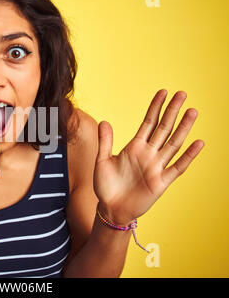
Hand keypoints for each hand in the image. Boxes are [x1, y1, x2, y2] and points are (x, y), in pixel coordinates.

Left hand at [94, 89, 204, 224]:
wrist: (111, 208)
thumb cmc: (106, 186)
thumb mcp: (102, 161)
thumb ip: (105, 142)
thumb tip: (104, 121)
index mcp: (134, 147)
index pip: (148, 122)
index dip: (156, 107)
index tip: (163, 92)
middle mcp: (148, 154)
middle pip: (163, 128)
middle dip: (172, 111)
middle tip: (182, 93)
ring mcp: (156, 167)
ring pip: (173, 144)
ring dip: (183, 128)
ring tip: (192, 111)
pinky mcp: (161, 182)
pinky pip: (177, 167)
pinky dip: (188, 156)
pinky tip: (198, 143)